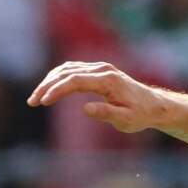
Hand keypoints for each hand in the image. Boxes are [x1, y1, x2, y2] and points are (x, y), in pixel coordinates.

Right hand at [27, 61, 171, 132]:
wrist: (155, 105)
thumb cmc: (141, 115)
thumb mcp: (127, 120)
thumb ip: (107, 114)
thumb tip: (85, 108)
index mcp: (108, 80)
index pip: (74, 80)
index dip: (56, 90)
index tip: (43, 102)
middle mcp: (102, 69)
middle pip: (66, 72)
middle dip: (47, 86)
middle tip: (33, 102)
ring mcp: (100, 68)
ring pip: (67, 69)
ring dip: (49, 81)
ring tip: (37, 98)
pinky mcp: (98, 70)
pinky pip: (72, 70)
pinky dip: (58, 78)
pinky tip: (49, 89)